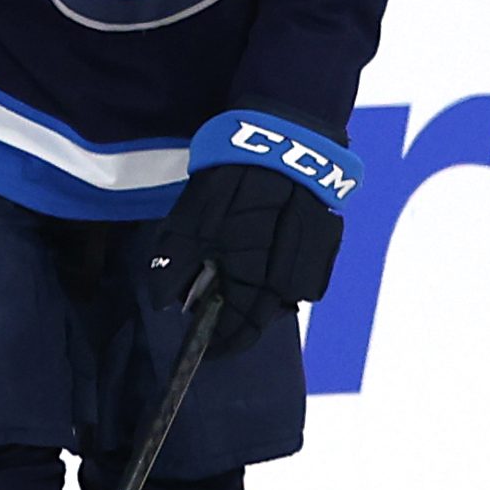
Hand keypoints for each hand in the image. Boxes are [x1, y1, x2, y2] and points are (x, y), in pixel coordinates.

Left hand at [147, 163, 343, 355]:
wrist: (285, 141)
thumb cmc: (232, 181)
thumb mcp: (189, 220)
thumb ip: (175, 264)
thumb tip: (162, 304)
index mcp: (257, 279)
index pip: (240, 331)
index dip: (221, 343)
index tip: (205, 348)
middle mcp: (292, 281)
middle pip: (263, 315)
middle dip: (237, 313)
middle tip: (212, 297)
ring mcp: (315, 263)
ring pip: (284, 295)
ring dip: (260, 290)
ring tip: (236, 266)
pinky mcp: (327, 243)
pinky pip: (301, 273)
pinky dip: (279, 269)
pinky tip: (263, 246)